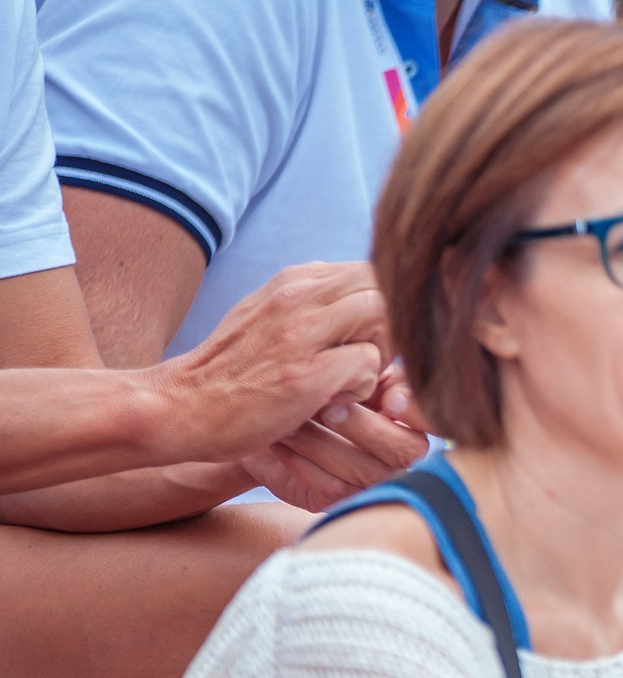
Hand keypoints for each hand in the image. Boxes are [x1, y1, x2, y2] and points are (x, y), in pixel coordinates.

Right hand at [151, 261, 392, 464]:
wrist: (177, 408)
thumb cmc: (230, 373)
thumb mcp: (266, 318)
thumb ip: (310, 302)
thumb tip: (356, 293)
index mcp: (292, 281)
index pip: (369, 269)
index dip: (382, 304)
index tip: (365, 339)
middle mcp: (296, 296)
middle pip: (381, 284)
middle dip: (390, 323)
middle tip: (366, 360)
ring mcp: (300, 334)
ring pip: (382, 314)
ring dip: (380, 352)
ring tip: (350, 380)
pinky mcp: (304, 375)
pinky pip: (367, 364)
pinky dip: (363, 388)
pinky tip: (331, 403)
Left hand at [237, 362, 430, 509]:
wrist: (266, 419)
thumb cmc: (315, 388)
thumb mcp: (349, 371)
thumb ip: (375, 370)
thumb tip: (389, 384)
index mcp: (410, 418)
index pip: (437, 422)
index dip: (420, 414)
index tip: (390, 401)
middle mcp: (402, 457)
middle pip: (405, 450)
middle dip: (363, 427)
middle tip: (328, 408)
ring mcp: (373, 483)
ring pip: (361, 470)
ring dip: (320, 441)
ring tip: (291, 419)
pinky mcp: (338, 501)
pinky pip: (329, 486)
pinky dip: (300, 461)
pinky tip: (281, 440)